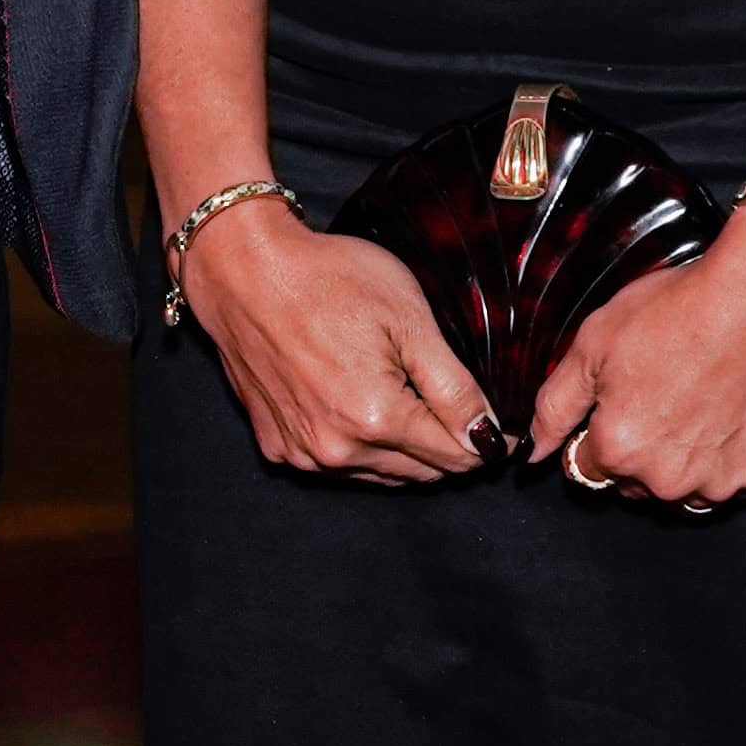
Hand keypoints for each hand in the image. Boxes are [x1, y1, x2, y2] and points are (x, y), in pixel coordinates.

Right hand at [181, 211, 498, 483]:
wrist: (245, 271)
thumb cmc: (329, 281)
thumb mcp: (408, 319)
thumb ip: (453, 387)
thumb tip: (488, 436)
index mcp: (376, 419)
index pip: (455, 457)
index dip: (485, 441)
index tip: (500, 425)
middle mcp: (337, 452)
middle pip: (420, 472)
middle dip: (448, 447)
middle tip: (456, 405)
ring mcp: (302, 454)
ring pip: (380, 474)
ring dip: (404, 450)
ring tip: (409, 399)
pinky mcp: (276, 446)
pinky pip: (337, 465)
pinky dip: (358, 446)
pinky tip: (359, 402)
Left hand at [534, 216, 745, 511]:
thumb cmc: (680, 310)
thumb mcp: (595, 342)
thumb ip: (556, 404)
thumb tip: (533, 451)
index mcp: (619, 448)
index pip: (587, 466)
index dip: (599, 430)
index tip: (622, 399)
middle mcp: (666, 479)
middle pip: (636, 482)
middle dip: (641, 449)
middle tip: (664, 392)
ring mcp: (718, 482)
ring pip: (685, 487)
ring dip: (685, 460)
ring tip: (700, 401)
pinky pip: (733, 478)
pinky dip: (731, 454)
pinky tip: (732, 409)